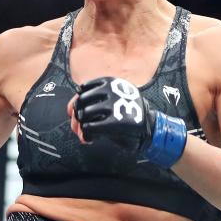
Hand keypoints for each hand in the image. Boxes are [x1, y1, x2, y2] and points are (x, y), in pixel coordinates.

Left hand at [68, 76, 187, 166]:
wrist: (150, 129)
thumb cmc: (126, 114)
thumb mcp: (110, 101)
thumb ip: (90, 103)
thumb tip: (70, 111)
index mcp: (110, 82)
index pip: (83, 90)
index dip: (75, 103)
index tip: (75, 114)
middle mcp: (112, 90)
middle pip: (81, 102)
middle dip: (76, 117)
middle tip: (79, 127)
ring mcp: (116, 105)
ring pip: (84, 115)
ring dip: (80, 127)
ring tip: (85, 134)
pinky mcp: (117, 122)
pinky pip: (90, 128)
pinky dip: (86, 134)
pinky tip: (91, 138)